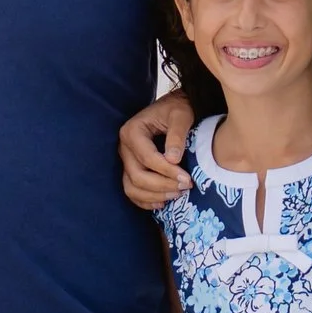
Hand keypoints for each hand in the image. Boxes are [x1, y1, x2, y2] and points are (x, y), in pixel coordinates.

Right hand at [121, 91, 194, 211]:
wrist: (174, 109)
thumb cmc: (178, 109)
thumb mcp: (181, 115)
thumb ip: (177, 135)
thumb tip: (172, 159)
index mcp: (132, 131)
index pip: (147, 158)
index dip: (167, 171)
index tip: (187, 179)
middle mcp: (124, 147)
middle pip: (137, 175)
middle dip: (162, 186)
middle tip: (185, 187)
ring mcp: (126, 160)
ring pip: (131, 187)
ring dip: (153, 196)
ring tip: (176, 195)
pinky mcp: (131, 169)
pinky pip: (132, 190)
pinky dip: (144, 201)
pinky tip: (162, 203)